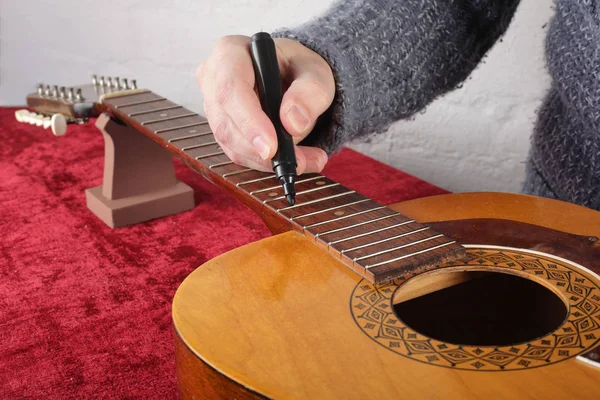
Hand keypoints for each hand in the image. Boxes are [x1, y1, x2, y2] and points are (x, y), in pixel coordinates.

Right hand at [197, 35, 334, 173]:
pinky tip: (292, 161)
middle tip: (298, 161)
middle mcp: (214, 78)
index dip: (249, 122)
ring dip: (267, 160)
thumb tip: (293, 123)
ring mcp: (214, 105)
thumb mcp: (315, 72)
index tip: (271, 147)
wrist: (293, 76)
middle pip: (227, 123)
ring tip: (306, 161)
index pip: (231, 89)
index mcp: (231, 52)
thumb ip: (310, 92)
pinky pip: (238, 153)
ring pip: (231, 143)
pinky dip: (265, 163)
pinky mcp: (222, 128)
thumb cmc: (298, 67)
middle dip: (261, 150)